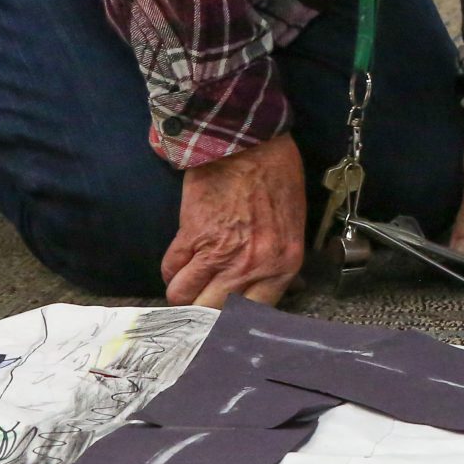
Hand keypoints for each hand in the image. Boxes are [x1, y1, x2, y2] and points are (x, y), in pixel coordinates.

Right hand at [163, 134, 304, 307]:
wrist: (249, 143)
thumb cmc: (276, 177)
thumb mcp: (293, 225)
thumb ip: (278, 263)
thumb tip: (262, 291)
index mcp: (282, 265)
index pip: (253, 315)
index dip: (233, 320)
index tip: (223, 320)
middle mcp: (251, 266)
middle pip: (214, 313)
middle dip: (204, 310)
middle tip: (200, 302)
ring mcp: (219, 253)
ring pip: (184, 297)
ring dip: (182, 291)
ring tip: (188, 281)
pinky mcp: (191, 236)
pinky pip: (170, 270)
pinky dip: (171, 270)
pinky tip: (180, 261)